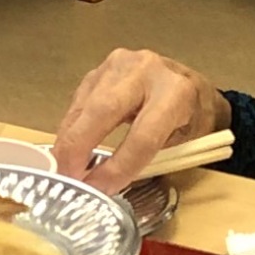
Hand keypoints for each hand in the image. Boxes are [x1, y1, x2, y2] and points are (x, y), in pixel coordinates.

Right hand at [49, 48, 226, 190]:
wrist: (191, 85)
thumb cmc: (192, 118)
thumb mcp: (185, 143)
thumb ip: (151, 160)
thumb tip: (107, 185)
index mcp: (176, 92)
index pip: (143, 135)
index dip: (118, 166)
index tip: (99, 189)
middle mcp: (146, 71)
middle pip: (103, 110)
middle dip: (78, 148)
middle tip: (67, 178)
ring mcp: (120, 65)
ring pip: (85, 104)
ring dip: (67, 140)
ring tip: (62, 169)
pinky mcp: (100, 69)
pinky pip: (78, 101)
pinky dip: (69, 128)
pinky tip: (65, 149)